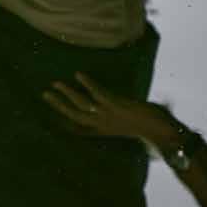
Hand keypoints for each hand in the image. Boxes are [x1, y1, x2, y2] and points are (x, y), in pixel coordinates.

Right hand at [42, 72, 175, 144]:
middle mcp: (102, 124)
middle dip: (57, 105)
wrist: (162, 131)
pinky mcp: (117, 106)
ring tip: (55, 84)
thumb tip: (118, 105)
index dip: (64, 124)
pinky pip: (97, 93)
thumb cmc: (150, 127)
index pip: (78, 129)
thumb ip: (122, 118)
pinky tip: (78, 75)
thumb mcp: (131, 125)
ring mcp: (108, 115)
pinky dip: (87, 84)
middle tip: (44, 94)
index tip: (51, 119)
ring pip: (81, 104)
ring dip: (67, 94)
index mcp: (104, 131)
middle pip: (74, 115)